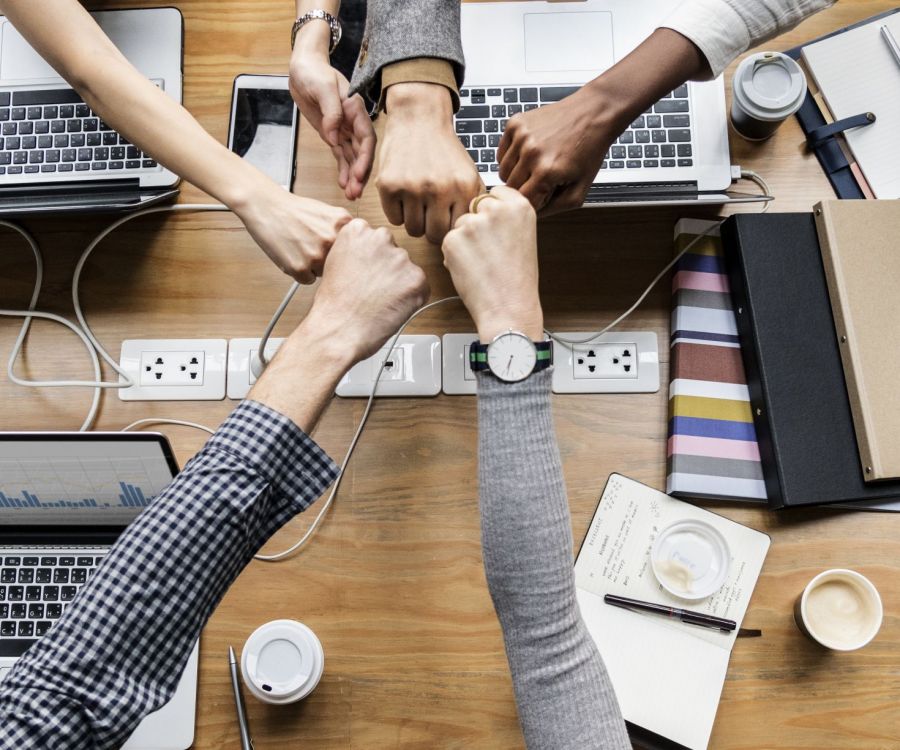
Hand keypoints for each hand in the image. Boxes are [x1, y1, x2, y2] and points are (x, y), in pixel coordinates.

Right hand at [235, 182, 351, 283]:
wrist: (267, 206)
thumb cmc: (296, 210)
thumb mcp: (330, 213)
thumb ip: (346, 232)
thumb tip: (360, 252)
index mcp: (344, 225)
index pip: (355, 252)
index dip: (343, 253)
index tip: (336, 251)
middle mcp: (332, 240)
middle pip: (340, 264)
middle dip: (329, 260)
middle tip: (312, 246)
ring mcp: (316, 256)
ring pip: (324, 274)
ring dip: (314, 267)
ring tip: (300, 248)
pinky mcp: (300, 268)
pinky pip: (307, 280)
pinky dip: (300, 272)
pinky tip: (292, 255)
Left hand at [289, 29, 374, 199]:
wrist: (303, 68)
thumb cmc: (314, 73)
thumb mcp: (323, 88)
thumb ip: (332, 112)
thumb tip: (334, 136)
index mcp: (355, 109)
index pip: (366, 137)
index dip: (365, 157)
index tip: (359, 174)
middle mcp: (353, 122)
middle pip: (362, 152)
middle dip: (360, 173)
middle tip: (356, 192)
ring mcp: (343, 129)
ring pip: (352, 157)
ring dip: (353, 176)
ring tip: (351, 195)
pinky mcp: (333, 134)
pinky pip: (341, 155)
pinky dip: (343, 170)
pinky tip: (344, 185)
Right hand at [307, 218, 430, 361]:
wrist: (339, 330)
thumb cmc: (333, 304)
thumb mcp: (335, 262)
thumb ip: (356, 251)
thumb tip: (373, 256)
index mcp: (358, 230)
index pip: (375, 239)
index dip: (371, 260)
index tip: (364, 273)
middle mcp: (381, 238)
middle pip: (393, 251)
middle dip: (387, 269)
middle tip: (373, 290)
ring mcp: (401, 258)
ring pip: (407, 270)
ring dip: (399, 284)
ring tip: (379, 302)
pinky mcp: (417, 278)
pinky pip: (420, 287)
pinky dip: (411, 299)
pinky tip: (390, 308)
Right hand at [377, 82, 482, 243]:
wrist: (419, 119)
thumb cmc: (444, 151)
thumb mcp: (469, 173)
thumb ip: (473, 203)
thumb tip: (472, 232)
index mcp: (463, 187)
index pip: (457, 230)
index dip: (450, 229)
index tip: (446, 221)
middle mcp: (439, 189)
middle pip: (434, 235)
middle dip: (432, 229)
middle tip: (430, 216)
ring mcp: (412, 188)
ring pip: (413, 230)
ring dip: (415, 221)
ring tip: (417, 205)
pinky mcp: (389, 186)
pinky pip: (394, 219)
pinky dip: (398, 212)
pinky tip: (403, 197)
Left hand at [441, 186, 542, 341]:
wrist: (509, 307)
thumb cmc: (517, 280)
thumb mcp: (523, 237)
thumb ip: (506, 218)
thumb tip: (484, 209)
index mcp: (519, 206)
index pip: (495, 193)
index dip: (492, 213)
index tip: (497, 228)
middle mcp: (496, 209)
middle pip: (475, 207)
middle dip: (477, 225)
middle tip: (490, 252)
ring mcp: (473, 223)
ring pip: (460, 224)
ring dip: (464, 241)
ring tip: (483, 264)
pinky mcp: (453, 239)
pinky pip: (448, 241)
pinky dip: (454, 255)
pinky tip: (471, 270)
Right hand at [497, 87, 619, 214]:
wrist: (593, 113)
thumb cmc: (589, 150)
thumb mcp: (580, 190)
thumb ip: (554, 209)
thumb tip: (532, 216)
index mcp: (546, 172)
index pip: (522, 202)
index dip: (533, 202)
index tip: (544, 196)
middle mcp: (530, 152)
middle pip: (510, 188)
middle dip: (524, 188)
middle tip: (542, 180)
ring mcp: (521, 136)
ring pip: (503, 171)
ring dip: (516, 174)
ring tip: (535, 166)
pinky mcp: (515, 124)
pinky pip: (501, 153)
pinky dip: (511, 157)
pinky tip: (529, 153)